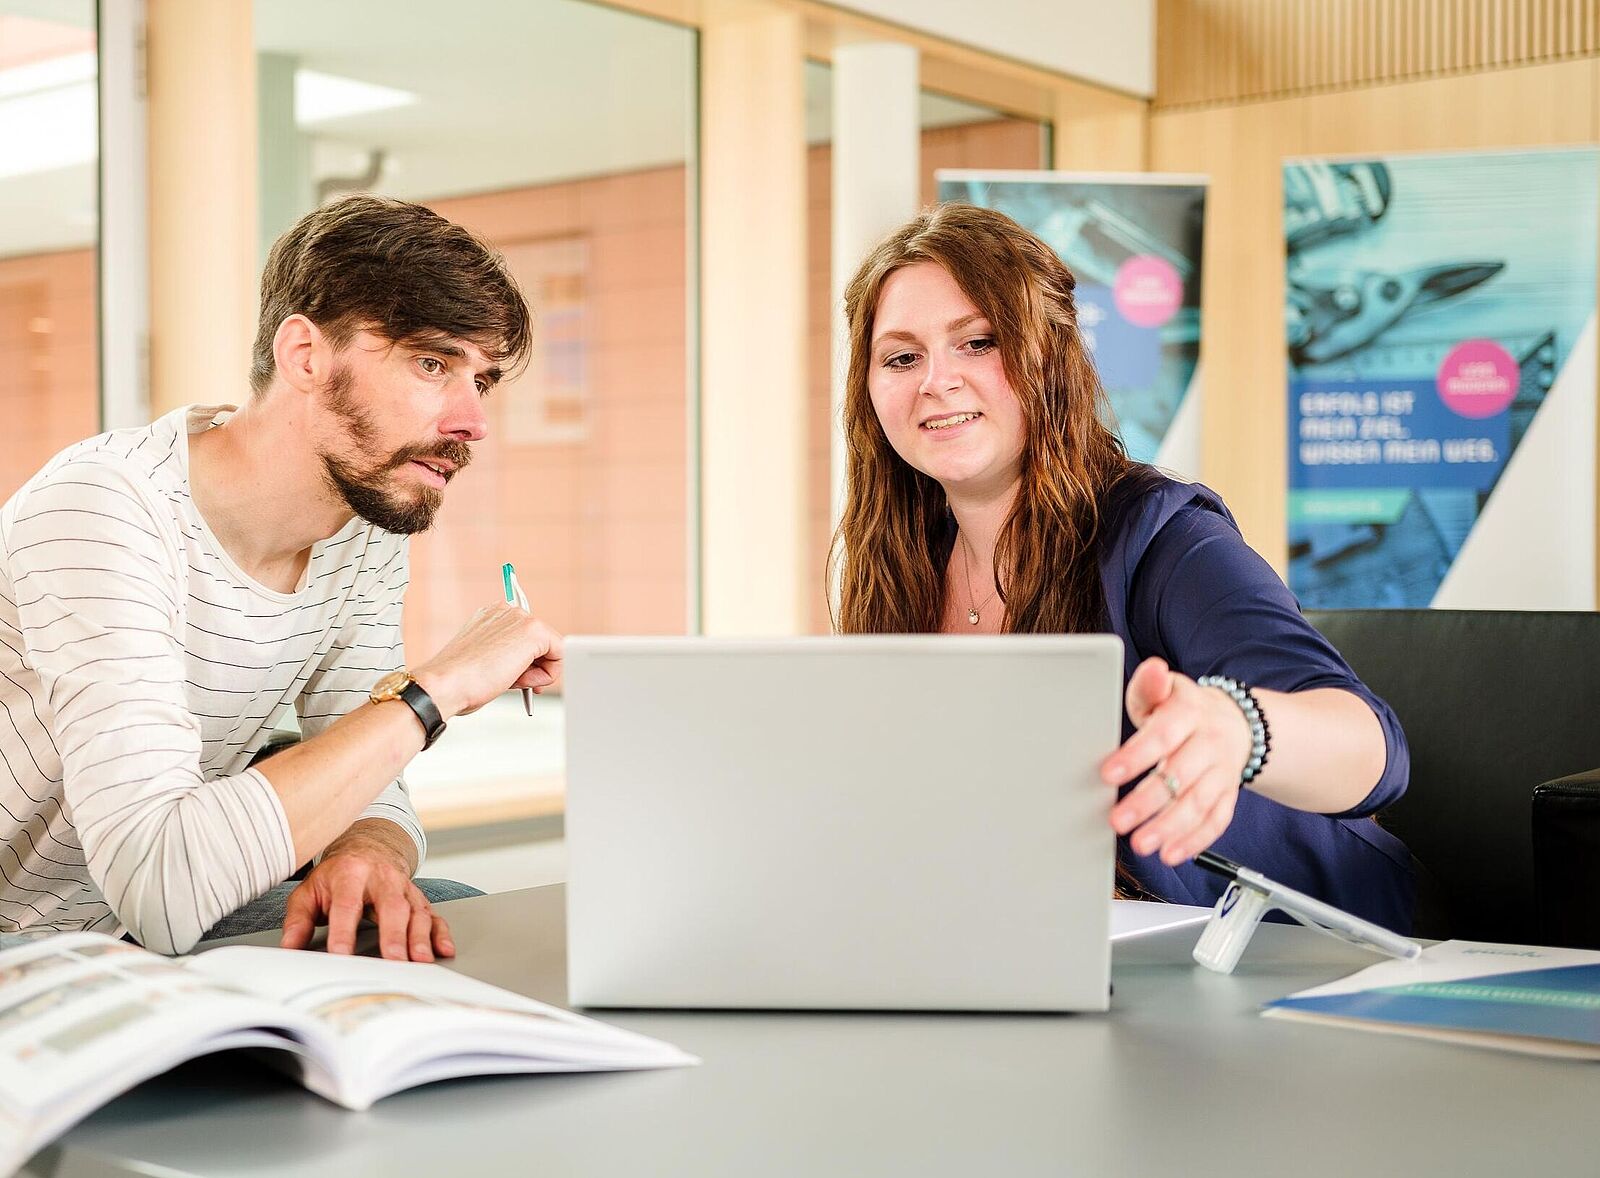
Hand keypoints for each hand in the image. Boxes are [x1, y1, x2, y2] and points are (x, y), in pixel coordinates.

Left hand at [280, 834, 453, 961]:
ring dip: (420, 937)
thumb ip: (298, 920)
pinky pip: (433, 914)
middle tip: (394, 960)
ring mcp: (404, 887)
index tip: (341, 955)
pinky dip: (440, 932)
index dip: (344, 930)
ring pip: (416, 911)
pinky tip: (442, 949)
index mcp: (350, 874)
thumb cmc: (336, 876)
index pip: (347, 904)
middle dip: (394, 934)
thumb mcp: (309, 892)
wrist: (366, 849)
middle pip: (391, 906)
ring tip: (420, 961)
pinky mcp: (418, 898)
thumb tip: (288, 947)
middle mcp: (382, 878)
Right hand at [413, 602, 562, 718]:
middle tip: (513, 682)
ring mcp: (519, 617)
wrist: (445, 685)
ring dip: (536, 673)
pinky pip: (560, 655)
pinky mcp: (533, 630)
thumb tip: (530, 666)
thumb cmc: (458, 681)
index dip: (526, 662)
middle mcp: (505, 611)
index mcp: (491, 616)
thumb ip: (506, 656)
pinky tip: (519, 679)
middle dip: (533, 668)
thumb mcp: (485, 661)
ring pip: (551, 649)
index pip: (524, 639)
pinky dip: (546, 675)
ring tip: (508, 679)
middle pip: (541, 643)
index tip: (517, 677)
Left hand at [1101, 657, 1252, 866]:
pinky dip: (1196, 840)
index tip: (1108, 774)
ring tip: (1141, 844)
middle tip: (1118, 820)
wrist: (1235, 721)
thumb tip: (1152, 669)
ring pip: (1199, 802)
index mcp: (1190, 712)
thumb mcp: (1165, 690)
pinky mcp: (1229, 794)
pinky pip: (1218, 820)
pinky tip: (1171, 854)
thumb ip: (1150, 685)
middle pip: (1180, 774)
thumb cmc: (1181, 708)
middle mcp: (1210, 742)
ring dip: (1170, 827)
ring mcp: (1223, 771)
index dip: (1137, 755)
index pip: (1163, 735)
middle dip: (1148, 801)